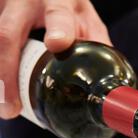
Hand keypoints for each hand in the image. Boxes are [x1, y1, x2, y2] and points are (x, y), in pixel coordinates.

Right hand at [0, 0, 110, 118]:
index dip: (59, 28)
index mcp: (58, 0)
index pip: (58, 12)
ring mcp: (4, 8)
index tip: (58, 43)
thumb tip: (109, 88)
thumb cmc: (68, 8)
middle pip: (8, 34)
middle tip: (12, 108)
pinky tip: (1, 96)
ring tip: (6, 109)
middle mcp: (24, 1)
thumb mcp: (86, 21)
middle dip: (7, 72)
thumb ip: (96, 46)